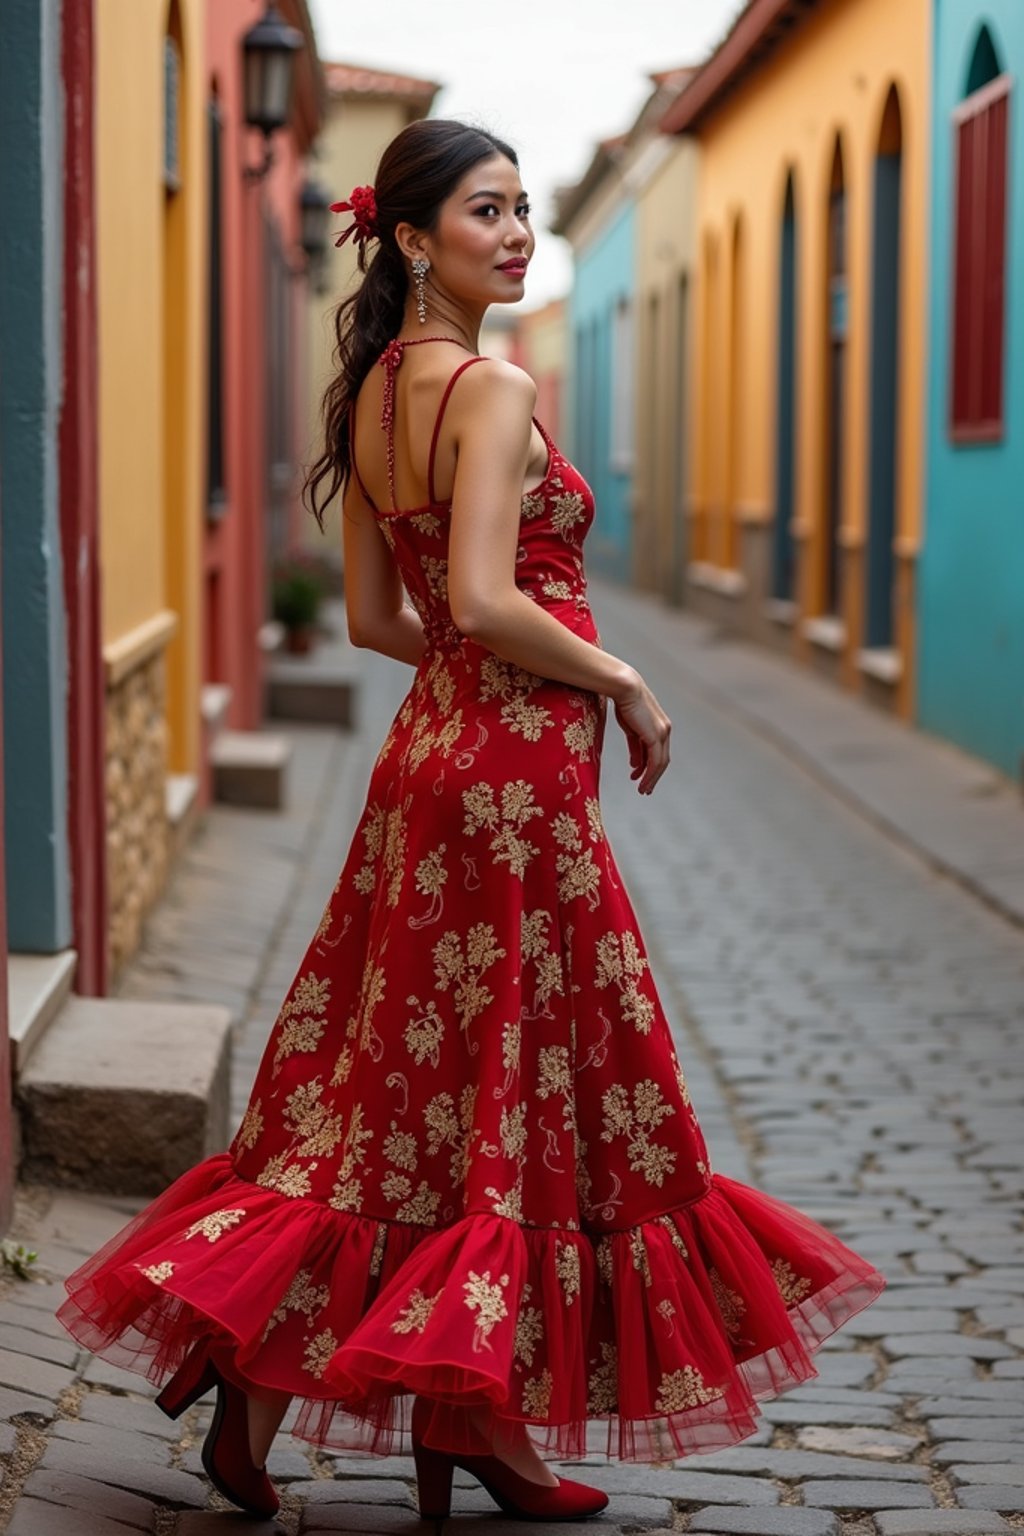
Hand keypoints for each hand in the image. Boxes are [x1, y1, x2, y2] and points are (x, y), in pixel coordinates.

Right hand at [612, 670, 670, 794]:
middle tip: (645, 789)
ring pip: (659, 763)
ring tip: (643, 790)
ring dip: (651, 778)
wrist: (625, 687)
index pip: (658, 752)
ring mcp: (662, 733)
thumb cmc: (623, 702)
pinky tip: (642, 782)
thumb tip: (635, 762)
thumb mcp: (630, 728)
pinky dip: (649, 774)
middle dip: (653, 776)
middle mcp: (664, 730)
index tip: (640, 777)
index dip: (650, 767)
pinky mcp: (656, 736)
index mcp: (659, 726)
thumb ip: (635, 745)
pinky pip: (655, 761)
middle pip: (661, 760)